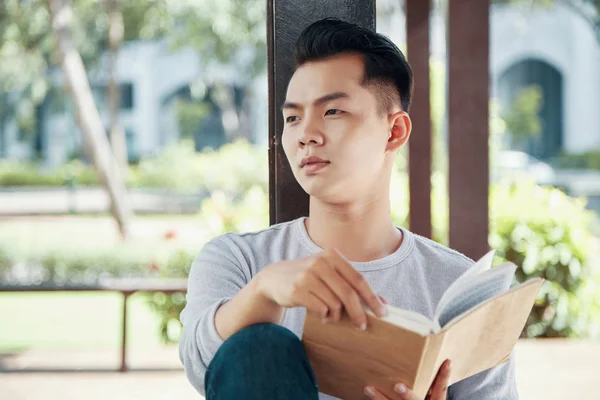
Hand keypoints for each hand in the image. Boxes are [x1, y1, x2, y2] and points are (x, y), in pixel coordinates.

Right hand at [256, 248, 387, 328]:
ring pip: (334, 304)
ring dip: (336, 316)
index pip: (358, 278)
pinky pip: (321, 309)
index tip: (382, 312)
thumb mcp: (330, 274)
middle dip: (359, 312)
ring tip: (331, 316)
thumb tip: (384, 302)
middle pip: (348, 293)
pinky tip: (320, 314)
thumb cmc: (309, 278)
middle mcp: (320, 262)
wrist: (274, 278)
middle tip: (362, 325)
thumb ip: (353, 284)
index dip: (372, 297)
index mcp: (331, 255)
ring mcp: (307, 276)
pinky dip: (324, 316)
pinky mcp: (297, 290)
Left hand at [364, 360, 451, 399]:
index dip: (444, 376)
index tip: (446, 361)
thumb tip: (432, 353)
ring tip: (369, 388)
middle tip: (398, 386)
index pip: (441, 389)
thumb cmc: (424, 395)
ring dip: (380, 398)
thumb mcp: (432, 393)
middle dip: (407, 395)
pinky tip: (366, 389)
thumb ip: (430, 380)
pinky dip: (376, 398)